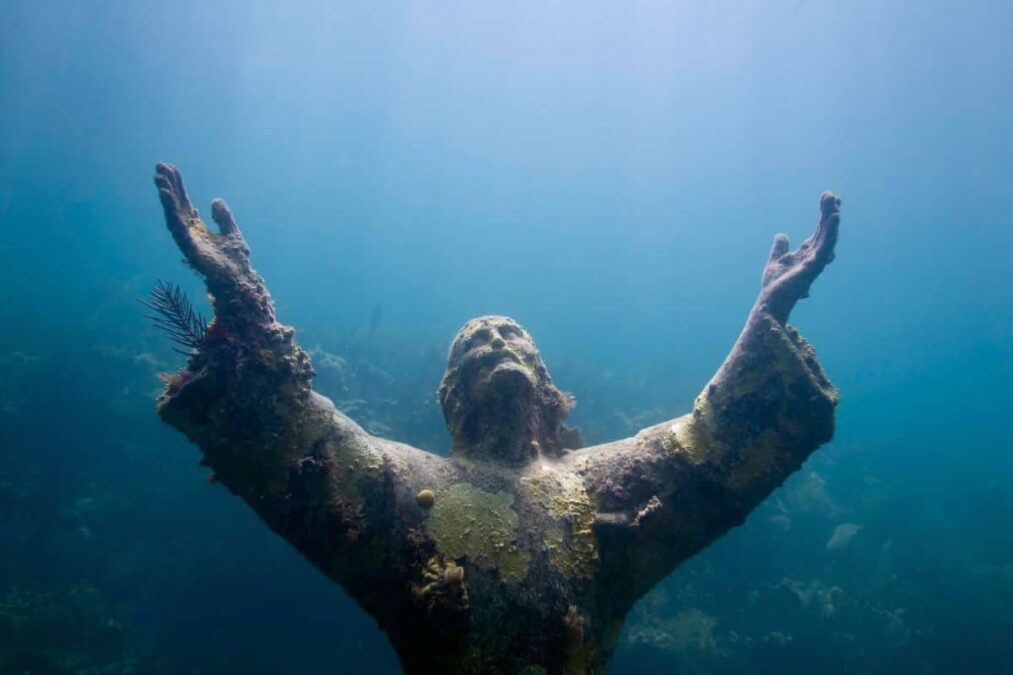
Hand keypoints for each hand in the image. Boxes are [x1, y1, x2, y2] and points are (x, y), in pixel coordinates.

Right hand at [154, 163, 274, 325]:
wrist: (240, 278)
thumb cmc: (235, 260)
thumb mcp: (232, 231)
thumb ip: (223, 217)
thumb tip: (215, 200)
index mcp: (198, 228)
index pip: (185, 203)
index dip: (178, 186)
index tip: (171, 168)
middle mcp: (189, 232)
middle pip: (176, 205)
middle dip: (168, 186)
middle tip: (160, 166)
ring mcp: (187, 239)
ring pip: (173, 214)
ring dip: (166, 196)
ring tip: (160, 179)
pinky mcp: (189, 247)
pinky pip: (177, 227)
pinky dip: (172, 212)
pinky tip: (167, 197)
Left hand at [759, 192, 840, 323]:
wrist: (771, 300)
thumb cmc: (776, 284)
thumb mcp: (776, 260)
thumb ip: (780, 248)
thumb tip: (782, 235)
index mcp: (808, 252)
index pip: (820, 230)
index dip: (825, 214)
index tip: (829, 197)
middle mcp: (815, 255)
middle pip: (825, 230)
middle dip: (829, 213)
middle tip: (832, 194)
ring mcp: (816, 261)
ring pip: (828, 237)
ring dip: (832, 221)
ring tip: (834, 205)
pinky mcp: (813, 266)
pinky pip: (825, 247)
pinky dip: (830, 233)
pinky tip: (833, 219)